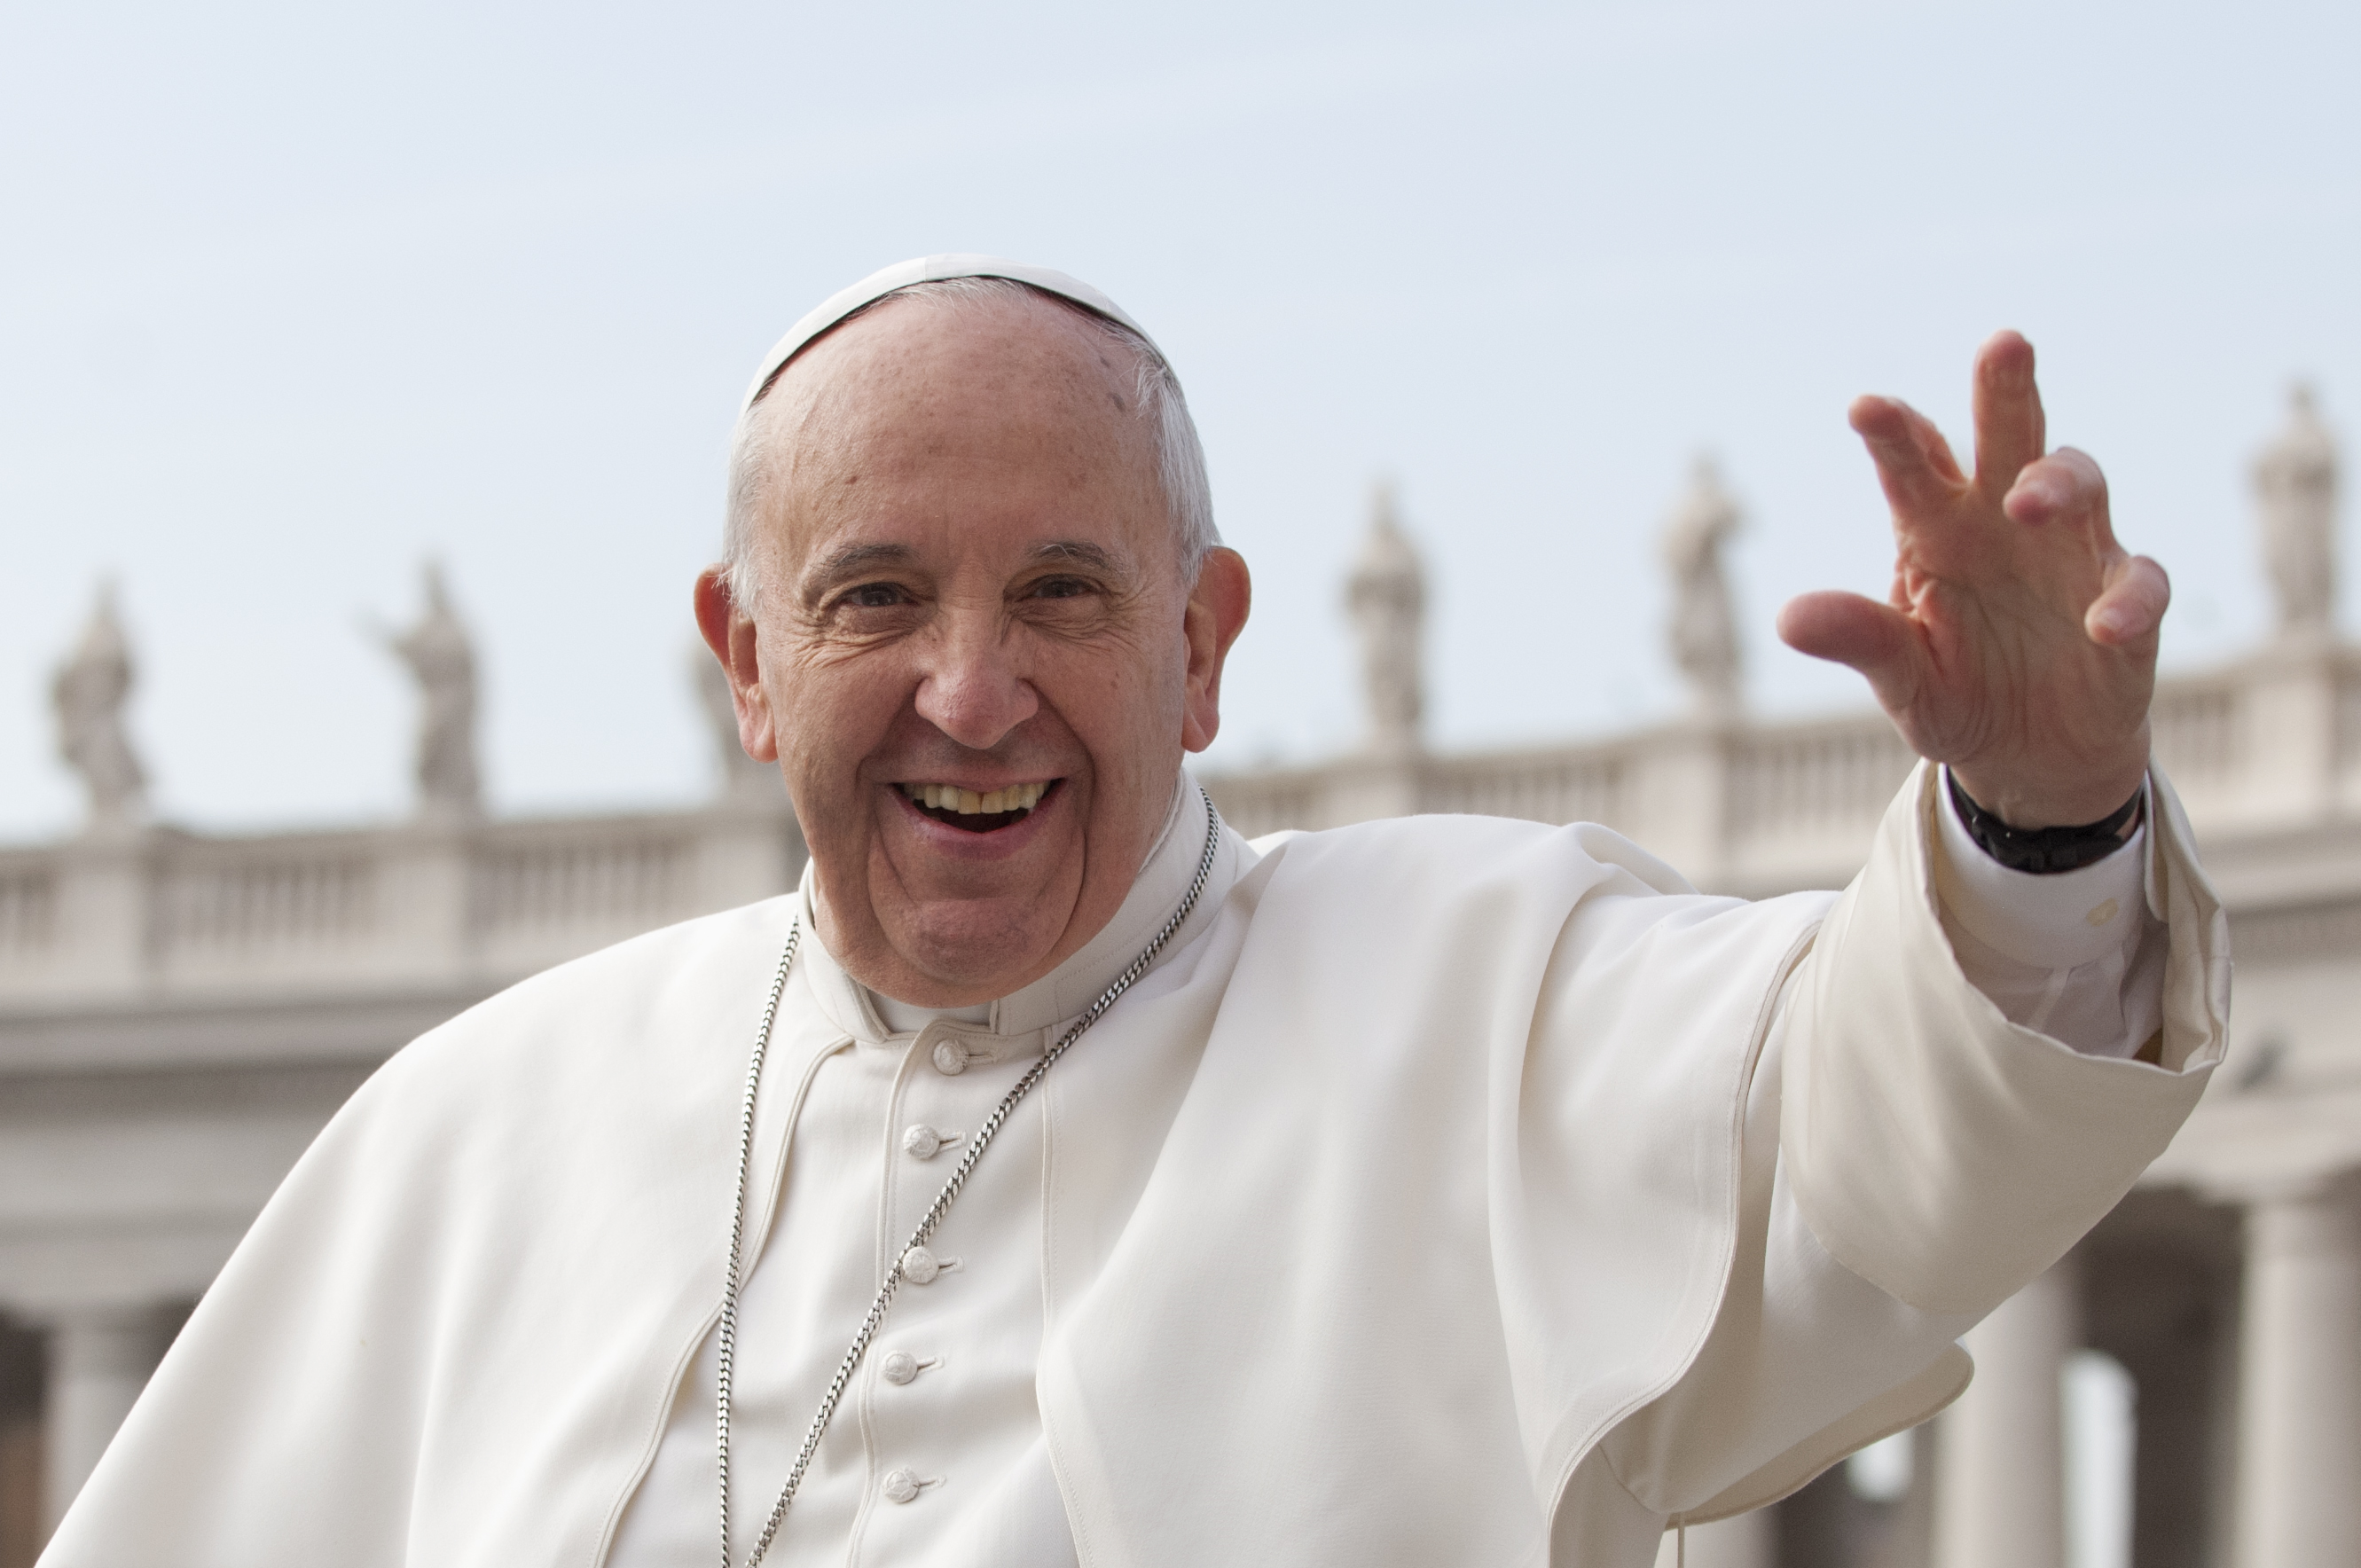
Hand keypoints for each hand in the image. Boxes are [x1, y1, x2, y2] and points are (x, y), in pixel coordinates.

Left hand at [1776, 332, 2164, 827]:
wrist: (2031, 758)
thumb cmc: (1957, 694)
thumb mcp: (1901, 678)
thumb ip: (1860, 640)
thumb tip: (1787, 621)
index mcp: (1939, 530)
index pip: (1916, 466)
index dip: (1896, 434)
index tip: (1866, 408)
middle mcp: (2008, 524)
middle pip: (2012, 437)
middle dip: (2007, 389)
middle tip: (2003, 343)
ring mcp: (2074, 556)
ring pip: (2082, 485)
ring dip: (2058, 482)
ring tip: (2026, 499)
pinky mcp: (2128, 605)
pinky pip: (2139, 584)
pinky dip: (2127, 599)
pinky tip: (2102, 624)